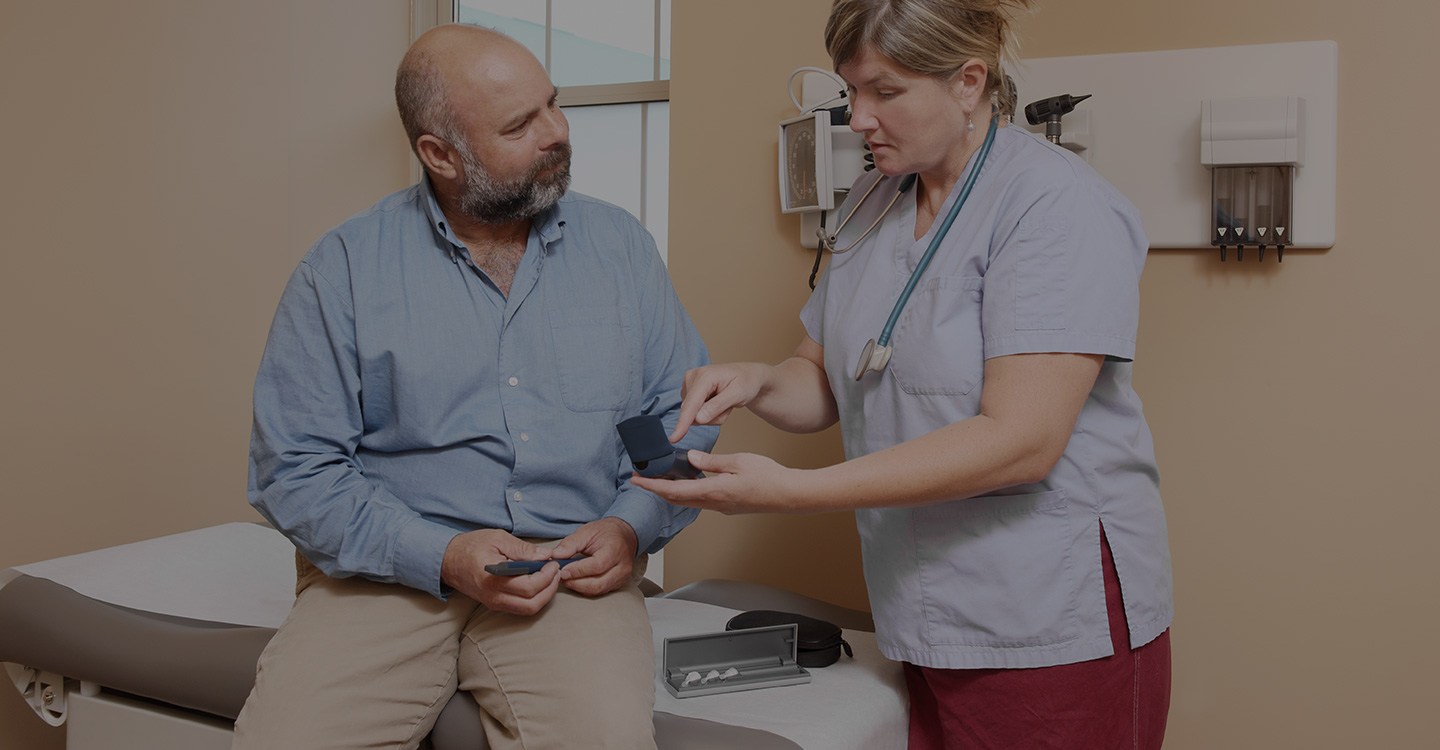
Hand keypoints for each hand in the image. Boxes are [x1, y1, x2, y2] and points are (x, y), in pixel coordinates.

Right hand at [441, 529, 559, 615]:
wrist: (448, 560)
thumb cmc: (471, 546)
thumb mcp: (497, 539)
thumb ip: (522, 548)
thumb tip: (545, 555)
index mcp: (494, 578)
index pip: (529, 586)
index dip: (547, 576)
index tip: (553, 563)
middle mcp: (494, 596)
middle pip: (532, 603)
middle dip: (550, 588)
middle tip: (556, 571)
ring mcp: (494, 603)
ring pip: (528, 610)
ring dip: (544, 596)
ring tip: (550, 578)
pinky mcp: (495, 604)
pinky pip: (520, 608)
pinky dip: (535, 598)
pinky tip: (539, 583)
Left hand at [550, 518, 639, 596]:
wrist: (625, 535)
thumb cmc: (606, 532)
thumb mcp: (586, 531)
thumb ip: (570, 543)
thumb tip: (556, 555)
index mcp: (615, 549)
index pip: (596, 566)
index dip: (578, 571)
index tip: (563, 570)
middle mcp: (622, 566)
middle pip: (598, 583)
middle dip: (576, 583)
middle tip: (562, 577)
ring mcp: (622, 576)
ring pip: (599, 590)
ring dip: (579, 588)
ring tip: (567, 579)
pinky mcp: (619, 583)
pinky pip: (601, 591)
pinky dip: (586, 589)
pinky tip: (577, 582)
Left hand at [630, 450, 809, 514]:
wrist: (789, 495)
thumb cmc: (768, 477)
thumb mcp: (738, 461)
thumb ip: (711, 461)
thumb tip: (690, 459)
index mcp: (714, 491)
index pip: (673, 491)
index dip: (652, 486)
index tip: (636, 480)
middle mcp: (714, 504)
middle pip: (676, 499)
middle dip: (657, 489)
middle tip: (642, 477)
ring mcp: (721, 507)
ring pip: (688, 500)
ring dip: (672, 490)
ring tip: (662, 475)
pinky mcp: (728, 506)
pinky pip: (701, 499)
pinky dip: (688, 490)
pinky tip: (689, 478)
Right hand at [669, 363, 769, 441]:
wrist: (747, 376)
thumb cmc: (746, 382)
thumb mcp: (738, 394)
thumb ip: (717, 406)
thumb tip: (698, 418)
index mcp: (705, 376)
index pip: (691, 404)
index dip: (683, 422)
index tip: (675, 437)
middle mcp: (693, 378)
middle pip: (692, 412)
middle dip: (711, 417)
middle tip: (728, 406)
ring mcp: (690, 384)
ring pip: (693, 415)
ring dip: (711, 416)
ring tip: (724, 402)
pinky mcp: (689, 392)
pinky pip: (695, 413)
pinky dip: (708, 413)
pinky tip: (717, 402)